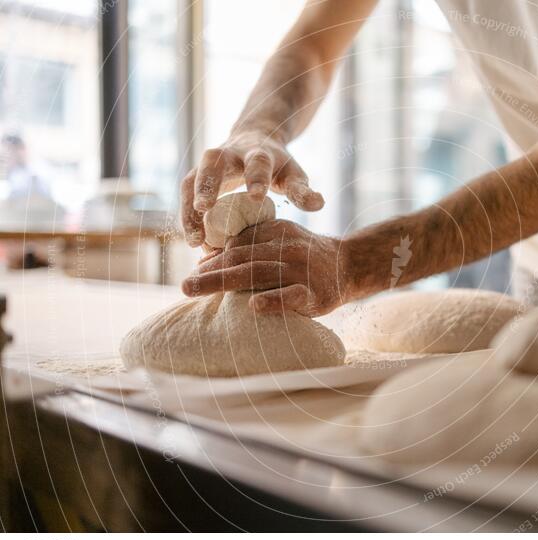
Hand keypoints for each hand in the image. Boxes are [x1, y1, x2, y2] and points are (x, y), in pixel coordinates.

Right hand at [181, 130, 324, 246]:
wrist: (254, 139)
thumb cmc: (278, 166)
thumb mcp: (293, 174)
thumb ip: (303, 190)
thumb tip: (319, 204)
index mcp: (258, 154)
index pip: (257, 163)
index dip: (256, 177)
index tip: (257, 196)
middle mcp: (228, 154)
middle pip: (213, 163)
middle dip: (207, 183)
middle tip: (203, 207)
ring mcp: (208, 164)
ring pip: (191, 180)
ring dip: (189, 208)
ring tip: (194, 239)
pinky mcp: (196, 177)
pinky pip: (185, 195)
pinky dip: (186, 217)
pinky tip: (192, 241)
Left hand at [182, 220, 350, 316]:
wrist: (350, 265)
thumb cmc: (306, 257)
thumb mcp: (281, 240)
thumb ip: (250, 245)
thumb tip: (206, 259)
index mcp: (276, 232)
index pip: (238, 244)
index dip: (213, 258)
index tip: (194, 271)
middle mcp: (286, 247)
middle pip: (241, 258)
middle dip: (210, 271)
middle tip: (185, 286)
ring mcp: (300, 270)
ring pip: (257, 274)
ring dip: (223, 282)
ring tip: (198, 290)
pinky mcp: (314, 293)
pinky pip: (291, 297)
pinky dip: (272, 301)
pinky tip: (253, 307)